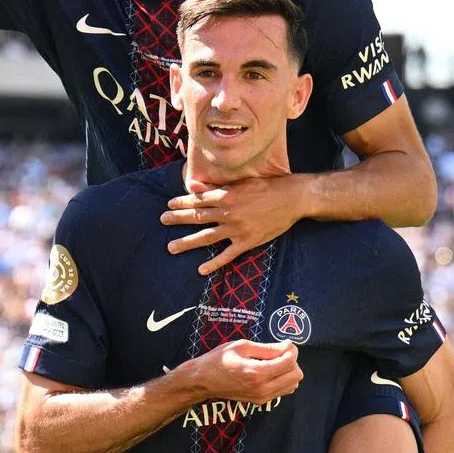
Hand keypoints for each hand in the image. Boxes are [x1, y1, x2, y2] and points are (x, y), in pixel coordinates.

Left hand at [163, 175, 307, 274]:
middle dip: (178, 219)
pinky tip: (201, 269)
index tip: (169, 205)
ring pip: (207, 237)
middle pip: (198, 217)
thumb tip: (194, 185)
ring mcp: (237, 229)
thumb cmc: (266, 187)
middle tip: (162, 220)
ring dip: (188, 242)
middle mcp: (228, 212)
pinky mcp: (247, 241)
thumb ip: (217, 186)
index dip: (182, 202)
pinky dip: (214, 263)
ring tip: (171, 247)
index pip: (198, 200)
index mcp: (226, 195)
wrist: (291, 199)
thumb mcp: (241, 183)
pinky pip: (227, 255)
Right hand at [184, 340, 302, 405]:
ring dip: (288, 371)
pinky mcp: (260, 402)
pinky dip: (282, 379)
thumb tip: (289, 346)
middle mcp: (262, 389)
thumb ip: (268, 348)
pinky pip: (282, 391)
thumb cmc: (219, 359)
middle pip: (296, 376)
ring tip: (273, 362)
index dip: (291, 350)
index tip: (284, 343)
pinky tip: (269, 371)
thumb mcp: (242, 346)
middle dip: (292, 361)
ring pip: (292, 385)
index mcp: (257, 373)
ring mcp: (262, 398)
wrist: (203, 381)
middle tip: (279, 352)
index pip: (290, 362)